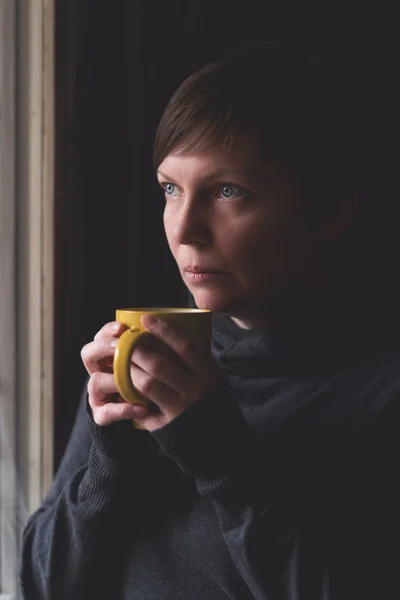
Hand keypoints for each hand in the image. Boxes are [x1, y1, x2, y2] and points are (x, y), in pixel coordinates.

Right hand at [81, 321, 149, 425]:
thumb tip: (156, 331)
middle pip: (88, 354)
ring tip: (136, 382)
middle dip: (103, 347)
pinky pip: (107, 412)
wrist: (145, 413)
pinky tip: (142, 408)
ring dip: (115, 380)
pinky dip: (124, 410)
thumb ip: (147, 350)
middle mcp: (98, 373)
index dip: (107, 331)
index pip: (100, 337)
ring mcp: (97, 394)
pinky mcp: (101, 414)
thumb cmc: (148, 382)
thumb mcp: (148, 363)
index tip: (121, 327)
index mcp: (107, 357)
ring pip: (95, 381)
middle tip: (119, 346)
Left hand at [128, 314, 219, 430]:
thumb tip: (172, 336)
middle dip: (137, 350)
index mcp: (209, 375)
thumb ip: (197, 363)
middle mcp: (196, 391)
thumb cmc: (214, 404)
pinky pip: (145, 407)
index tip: (146, 318)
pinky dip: (133, 396)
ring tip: (120, 361)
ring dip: (130, 371)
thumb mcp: (213, 380)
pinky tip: (122, 386)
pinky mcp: (168, 426)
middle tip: (124, 340)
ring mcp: (181, 409)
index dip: (164, 331)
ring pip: (147, 384)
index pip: (185, 347)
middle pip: (160, 365)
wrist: (222, 443)